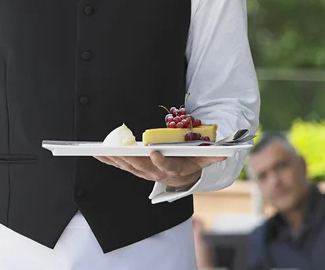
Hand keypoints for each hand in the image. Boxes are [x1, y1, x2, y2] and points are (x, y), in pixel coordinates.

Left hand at [93, 151, 225, 188]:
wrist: (183, 175)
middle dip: (129, 158)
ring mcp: (144, 172)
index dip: (160, 162)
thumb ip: (212, 155)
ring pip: (128, 167)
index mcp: (174, 169)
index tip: (154, 153)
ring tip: (102, 150)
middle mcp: (157, 173)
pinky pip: (120, 165)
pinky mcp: (135, 168)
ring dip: (115, 159)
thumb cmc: (192, 160)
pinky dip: (109, 160)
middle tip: (119, 150)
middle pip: (142, 167)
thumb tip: (226, 153)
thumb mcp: (204, 157)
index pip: (167, 167)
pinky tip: (98, 153)